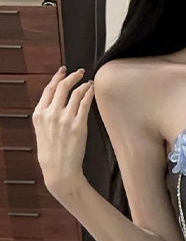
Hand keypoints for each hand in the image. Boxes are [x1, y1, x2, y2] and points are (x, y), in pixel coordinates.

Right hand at [32, 65, 94, 198]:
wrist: (60, 170)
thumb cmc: (52, 154)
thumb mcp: (42, 132)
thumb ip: (48, 117)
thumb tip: (56, 106)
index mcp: (39, 114)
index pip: (48, 89)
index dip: (57, 77)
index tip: (63, 71)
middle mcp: (50, 113)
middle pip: (61, 87)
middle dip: (71, 76)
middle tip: (80, 72)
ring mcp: (64, 119)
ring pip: (74, 94)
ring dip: (83, 85)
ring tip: (89, 82)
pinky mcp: (78, 125)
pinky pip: (84, 104)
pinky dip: (89, 94)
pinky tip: (92, 90)